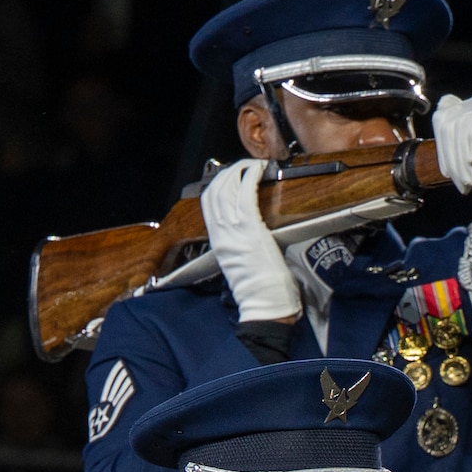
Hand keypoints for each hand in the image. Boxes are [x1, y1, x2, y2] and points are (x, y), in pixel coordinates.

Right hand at [200, 158, 300, 323]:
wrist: (263, 305)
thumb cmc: (258, 290)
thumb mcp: (240, 263)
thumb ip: (239, 244)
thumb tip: (249, 231)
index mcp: (216, 241)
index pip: (208, 202)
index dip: (218, 183)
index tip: (231, 177)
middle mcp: (221, 232)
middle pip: (215, 189)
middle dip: (228, 172)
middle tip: (244, 167)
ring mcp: (233, 228)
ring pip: (227, 186)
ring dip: (240, 169)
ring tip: (252, 166)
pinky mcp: (249, 226)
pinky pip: (246, 191)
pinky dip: (251, 175)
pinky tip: (259, 170)